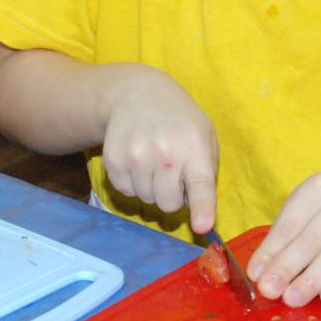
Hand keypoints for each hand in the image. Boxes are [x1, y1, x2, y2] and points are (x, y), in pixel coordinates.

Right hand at [99, 67, 218, 232]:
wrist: (136, 93)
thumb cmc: (179, 121)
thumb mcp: (204, 135)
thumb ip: (206, 173)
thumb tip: (201, 215)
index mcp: (195, 147)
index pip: (200, 184)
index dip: (202, 208)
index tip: (202, 226)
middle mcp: (165, 152)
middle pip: (168, 204)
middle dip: (171, 195)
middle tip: (171, 171)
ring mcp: (136, 156)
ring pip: (146, 200)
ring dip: (151, 187)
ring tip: (153, 159)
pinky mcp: (113, 160)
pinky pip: (126, 191)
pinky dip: (132, 182)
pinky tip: (136, 159)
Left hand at [244, 173, 320, 306]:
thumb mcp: (302, 214)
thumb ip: (281, 241)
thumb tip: (260, 273)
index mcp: (319, 187)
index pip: (291, 222)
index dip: (272, 250)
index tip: (256, 274)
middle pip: (313, 239)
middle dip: (288, 267)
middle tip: (270, 290)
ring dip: (313, 281)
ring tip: (293, 299)